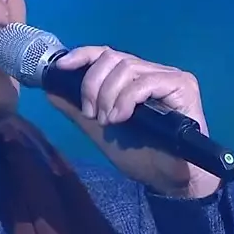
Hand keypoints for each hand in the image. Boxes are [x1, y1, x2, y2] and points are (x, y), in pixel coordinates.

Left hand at [47, 46, 219, 198]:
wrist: (171, 179)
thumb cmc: (140, 154)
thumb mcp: (100, 131)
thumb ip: (78, 110)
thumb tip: (50, 90)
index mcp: (134, 77)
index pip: (106, 53)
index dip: (83, 55)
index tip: (63, 68)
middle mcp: (152, 71)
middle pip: (112, 57)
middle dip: (93, 85)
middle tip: (93, 115)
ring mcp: (168, 76)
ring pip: (127, 68)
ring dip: (109, 95)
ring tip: (109, 121)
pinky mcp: (182, 85)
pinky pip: (145, 82)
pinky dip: (127, 99)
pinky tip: (121, 117)